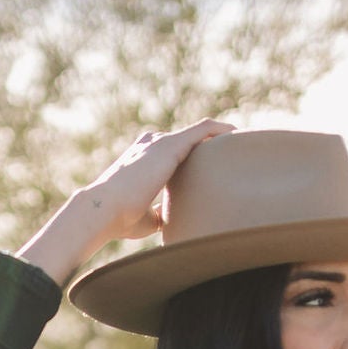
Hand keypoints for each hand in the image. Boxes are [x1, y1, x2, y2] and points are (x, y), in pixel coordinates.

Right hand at [19, 119, 234, 287]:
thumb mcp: (147, 216)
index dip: (193, 156)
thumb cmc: (121, 218)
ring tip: (241, 143)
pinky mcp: (170, 145)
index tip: (214, 164)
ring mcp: (161, 142)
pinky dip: (219, 130)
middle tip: (234, 154)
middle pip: (187, 139)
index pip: (173, 152)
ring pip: (197, 132)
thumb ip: (161, 211)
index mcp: (144, 158)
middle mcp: (151, 144)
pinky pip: (202, 129)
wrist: (105, 208)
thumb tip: (173, 219)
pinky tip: (236, 135)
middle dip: (209, 146)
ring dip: (219, 136)